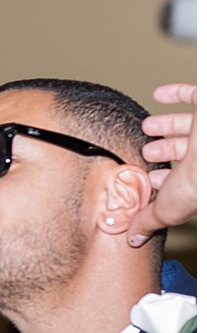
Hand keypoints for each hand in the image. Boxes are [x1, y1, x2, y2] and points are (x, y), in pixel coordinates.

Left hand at [129, 82, 196, 245]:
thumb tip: (133, 239)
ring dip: (167, 124)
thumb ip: (150, 220)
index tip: (152, 179)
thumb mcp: (168, 206)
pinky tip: (161, 94)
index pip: (186, 182)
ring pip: (191, 125)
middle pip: (188, 152)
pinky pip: (197, 93)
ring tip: (149, 126)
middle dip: (165, 151)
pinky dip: (178, 93)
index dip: (168, 181)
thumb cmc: (202, 178)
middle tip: (147, 150)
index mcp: (202, 180)